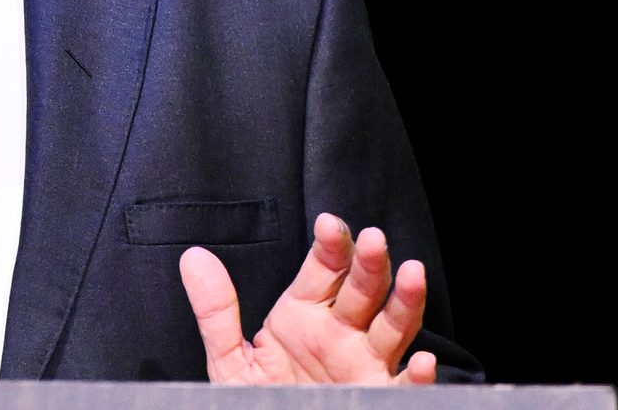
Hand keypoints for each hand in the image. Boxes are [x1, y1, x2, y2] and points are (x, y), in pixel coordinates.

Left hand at [179, 211, 435, 384]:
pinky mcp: (378, 396)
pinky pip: (404, 388)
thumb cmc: (259, 400)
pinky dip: (418, 377)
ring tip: (413, 274)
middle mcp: (340, 335)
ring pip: (393, 328)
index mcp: (304, 317)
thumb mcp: (231, 361)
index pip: (322, 271)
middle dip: (370, 264)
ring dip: (405, 302)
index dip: (330, 246)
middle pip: (362, 291)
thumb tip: (193, 258)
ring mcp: (363, 366)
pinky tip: (424, 361)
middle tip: (374, 239)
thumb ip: (216, 312)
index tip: (329, 224)